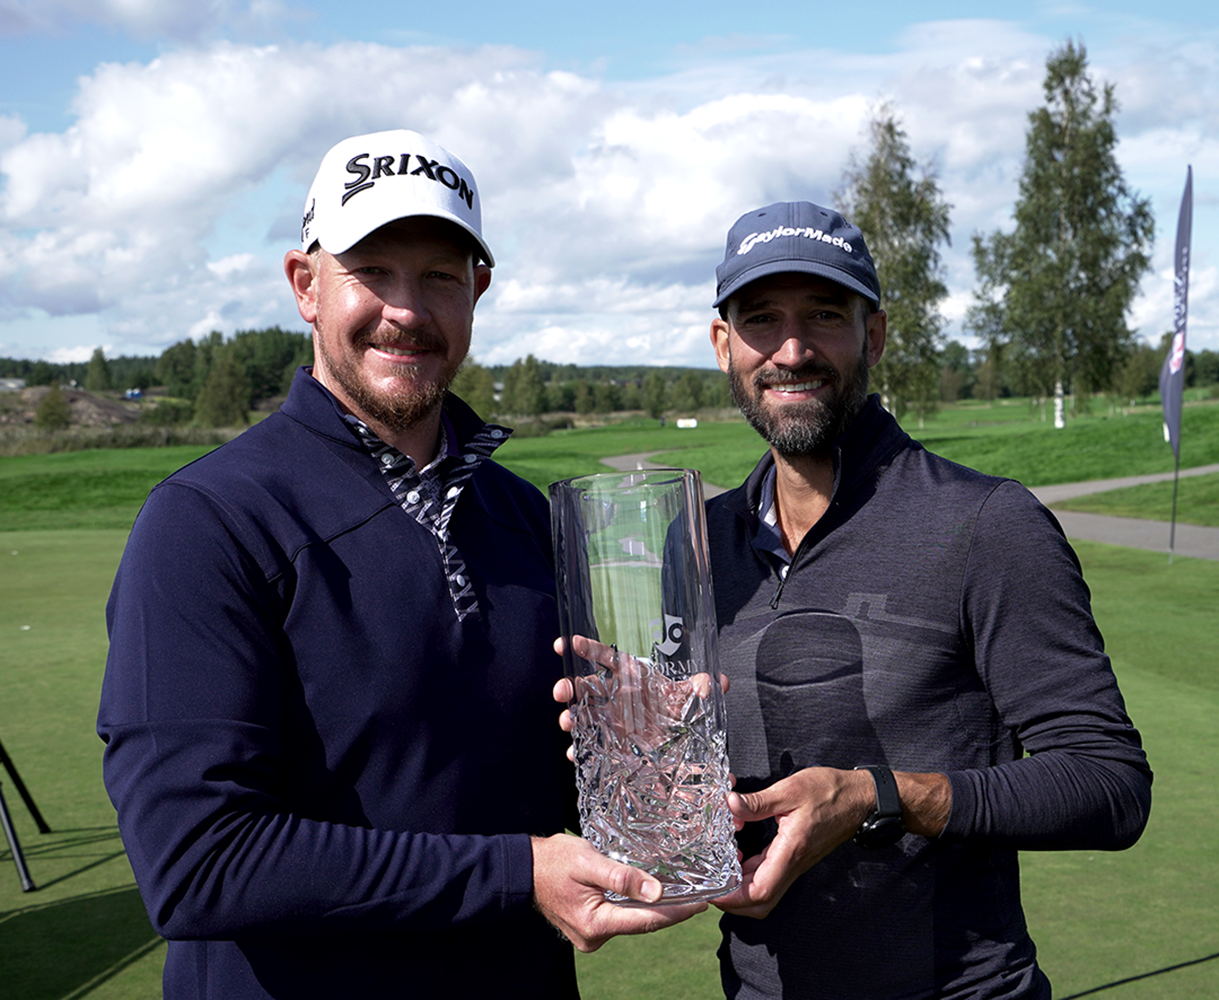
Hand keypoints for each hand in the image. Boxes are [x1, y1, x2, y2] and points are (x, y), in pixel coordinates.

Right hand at [531, 833, 706, 951]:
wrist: (525, 868)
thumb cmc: (554, 860)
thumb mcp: (589, 861)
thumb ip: (622, 877)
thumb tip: (656, 892)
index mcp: (595, 923)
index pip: (647, 920)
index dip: (677, 912)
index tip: (702, 904)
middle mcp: (595, 936)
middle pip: (643, 923)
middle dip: (671, 910)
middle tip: (699, 896)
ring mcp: (592, 935)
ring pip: (633, 921)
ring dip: (654, 908)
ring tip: (682, 893)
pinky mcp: (590, 928)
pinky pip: (621, 918)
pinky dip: (636, 907)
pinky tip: (652, 894)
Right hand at [551, 635, 726, 760]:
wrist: (681, 745)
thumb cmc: (679, 711)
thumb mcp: (691, 699)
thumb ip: (701, 690)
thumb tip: (717, 682)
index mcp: (632, 677)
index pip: (607, 658)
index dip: (589, 648)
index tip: (568, 642)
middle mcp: (615, 696)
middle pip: (586, 686)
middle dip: (569, 685)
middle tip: (561, 690)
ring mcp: (609, 720)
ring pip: (583, 714)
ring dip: (571, 716)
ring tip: (567, 722)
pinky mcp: (609, 744)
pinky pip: (590, 745)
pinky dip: (580, 748)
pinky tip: (576, 752)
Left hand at [712, 767, 872, 918]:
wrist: (859, 798)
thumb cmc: (829, 792)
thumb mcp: (791, 790)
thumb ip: (758, 801)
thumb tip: (731, 804)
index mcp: (791, 852)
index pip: (759, 891)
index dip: (733, 898)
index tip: (712, 892)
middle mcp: (793, 865)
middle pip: (761, 903)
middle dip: (733, 902)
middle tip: (711, 886)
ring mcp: (795, 864)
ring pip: (765, 892)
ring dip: (741, 888)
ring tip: (718, 870)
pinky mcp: (795, 858)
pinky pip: (770, 876)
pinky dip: (750, 874)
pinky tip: (738, 855)